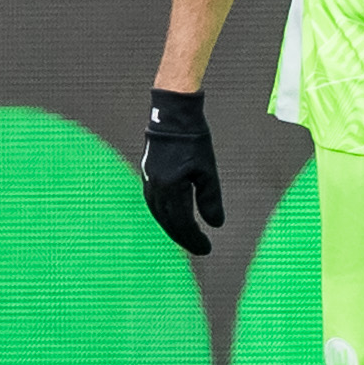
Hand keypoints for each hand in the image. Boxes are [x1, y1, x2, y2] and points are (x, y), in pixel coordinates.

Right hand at [140, 87, 221, 255]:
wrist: (171, 116)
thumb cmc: (193, 140)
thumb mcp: (207, 171)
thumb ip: (210, 200)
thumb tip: (216, 225)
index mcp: (171, 189)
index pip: (183, 224)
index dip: (195, 239)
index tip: (207, 249)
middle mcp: (156, 189)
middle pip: (169, 224)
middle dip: (185, 239)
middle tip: (199, 248)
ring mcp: (149, 183)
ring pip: (160, 216)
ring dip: (173, 229)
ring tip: (188, 238)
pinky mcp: (147, 176)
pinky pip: (155, 205)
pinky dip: (165, 216)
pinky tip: (174, 219)